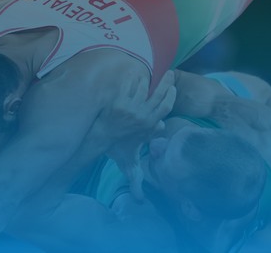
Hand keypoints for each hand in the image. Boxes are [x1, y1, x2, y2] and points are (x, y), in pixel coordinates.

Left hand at [102, 72, 175, 201]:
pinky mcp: (118, 102)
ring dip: (148, 80)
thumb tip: (143, 197)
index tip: (173, 89)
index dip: (171, 97)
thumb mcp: (131, 163)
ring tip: (151, 74)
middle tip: (170, 75)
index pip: (165, 109)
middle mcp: (142, 116)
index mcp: (148, 126)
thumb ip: (139, 176)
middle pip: (159, 95)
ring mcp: (130, 107)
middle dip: (166, 84)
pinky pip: (129, 86)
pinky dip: (133, 80)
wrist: (97, 141)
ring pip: (144, 88)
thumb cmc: (115, 150)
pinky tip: (135, 74)